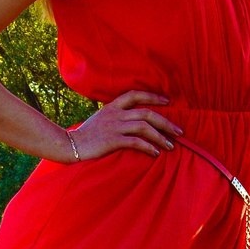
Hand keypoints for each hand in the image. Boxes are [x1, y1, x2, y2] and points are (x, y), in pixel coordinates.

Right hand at [59, 90, 179, 161]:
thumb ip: (115, 116)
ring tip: (170, 146)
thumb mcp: (101, 119)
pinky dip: (148, 147)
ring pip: (144, 127)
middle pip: (147, 113)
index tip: (167, 101)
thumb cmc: (86, 134)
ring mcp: (114, 127)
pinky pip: (136, 142)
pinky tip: (155, 153)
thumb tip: (132, 119)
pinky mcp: (112, 140)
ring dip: (160, 136)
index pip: (135, 94)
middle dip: (166, 122)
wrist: (70, 145)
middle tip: (179, 131)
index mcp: (112, 106)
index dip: (153, 96)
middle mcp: (116, 114)